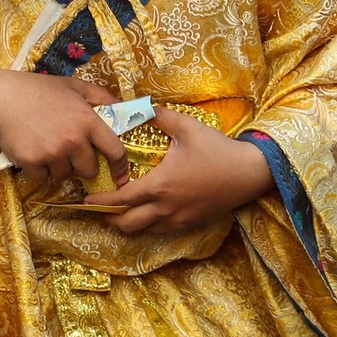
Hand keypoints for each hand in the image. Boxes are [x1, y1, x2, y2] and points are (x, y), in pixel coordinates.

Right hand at [0, 70, 122, 184]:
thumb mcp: (72, 85)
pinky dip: (38, 169)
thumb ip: (99, 95)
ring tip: (45, 148)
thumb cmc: (38, 90)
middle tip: (67, 153)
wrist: (0, 100)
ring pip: (64, 175)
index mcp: (88, 120)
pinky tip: (31, 151)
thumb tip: (121, 105)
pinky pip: (43, 177)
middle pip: (89, 170)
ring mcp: (52, 152)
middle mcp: (73, 139)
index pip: (115, 151)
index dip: (120, 166)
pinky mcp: (33, 162)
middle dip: (81, 165)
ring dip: (57, 167)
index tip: (119, 176)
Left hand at [94, 110, 274, 234]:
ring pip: (144, 230)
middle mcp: (166, 207)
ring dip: (127, 223)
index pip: (120, 199)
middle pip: (127, 224)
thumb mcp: (186, 127)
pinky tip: (145, 212)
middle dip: (108, 218)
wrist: (251, 172)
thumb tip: (138, 106)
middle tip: (98, 209)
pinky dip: (148, 225)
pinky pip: (161, 230)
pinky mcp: (191, 223)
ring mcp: (179, 218)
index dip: (100, 201)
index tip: (85, 200)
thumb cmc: (217, 148)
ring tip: (117, 212)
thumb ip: (158, 116)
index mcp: (159, 185)